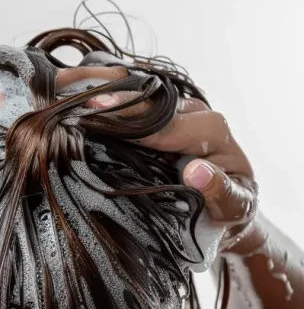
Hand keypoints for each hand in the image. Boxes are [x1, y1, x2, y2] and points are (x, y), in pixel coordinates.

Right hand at [61, 64, 258, 252]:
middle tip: (80, 102)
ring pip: (141, 103)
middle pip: (149, 106)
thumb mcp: (234, 208)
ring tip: (75, 98)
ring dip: (109, 101)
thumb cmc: (230, 210)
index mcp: (212, 131)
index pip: (165, 124)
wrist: (227, 209)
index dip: (131, 122)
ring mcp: (176, 118)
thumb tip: (196, 171)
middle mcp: (194, 116)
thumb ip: (220, 191)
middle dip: (115, 103)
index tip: (98, 116)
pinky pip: (137, 112)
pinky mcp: (162, 125)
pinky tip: (83, 107)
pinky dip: (111, 109)